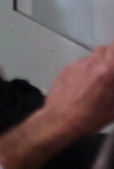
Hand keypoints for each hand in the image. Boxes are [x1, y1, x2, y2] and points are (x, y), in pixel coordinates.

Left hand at [0, 42, 113, 168]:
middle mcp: (93, 62)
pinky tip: (82, 84)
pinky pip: (80, 64)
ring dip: (98, 63)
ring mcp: (77, 64)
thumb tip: (112, 80)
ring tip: (97, 79)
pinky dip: (85, 70)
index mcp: (109, 70)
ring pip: (92, 56)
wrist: (61, 119)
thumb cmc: (93, 116)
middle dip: (111, 57)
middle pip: (106, 49)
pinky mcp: (65, 68)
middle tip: (111, 70)